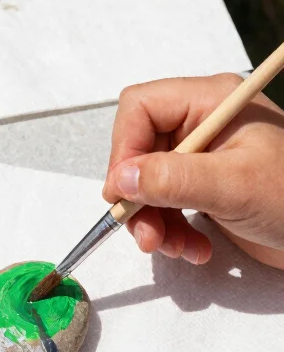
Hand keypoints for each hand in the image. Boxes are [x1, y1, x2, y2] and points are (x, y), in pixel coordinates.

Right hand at [103, 74, 283, 268]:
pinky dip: (174, 231)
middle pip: (140, 150)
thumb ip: (172, 180)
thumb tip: (119, 180)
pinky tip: (195, 249)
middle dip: (140, 197)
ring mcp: (205, 157)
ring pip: (150, 183)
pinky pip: (169, 204)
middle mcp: (203, 123)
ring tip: (176, 249)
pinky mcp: (208, 187)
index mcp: (210, 102)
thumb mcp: (232, 186)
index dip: (124, 150)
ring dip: (155, 222)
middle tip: (147, 236)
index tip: (123, 194)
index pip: (140, 108)